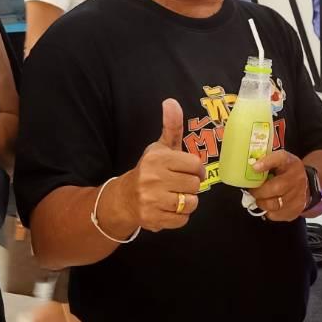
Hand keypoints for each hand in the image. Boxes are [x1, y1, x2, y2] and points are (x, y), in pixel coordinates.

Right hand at [122, 100, 205, 231]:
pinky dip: (180, 216)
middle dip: (191, 186)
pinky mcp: (153, 219)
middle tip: (179, 184)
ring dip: (187, 202)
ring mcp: (152, 200)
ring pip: (191, 203)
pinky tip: (169, 208)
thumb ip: (171, 126)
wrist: (124, 198)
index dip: (197, 169)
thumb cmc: (149, 170)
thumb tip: (171, 101)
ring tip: (175, 196)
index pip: (195, 164)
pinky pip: (183, 220)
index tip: (190, 171)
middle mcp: (152, 178)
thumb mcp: (160, 147)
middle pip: (195, 185)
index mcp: (157, 158)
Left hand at [251, 151, 309, 222]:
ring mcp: (299, 195)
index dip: (266, 163)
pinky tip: (269, 205)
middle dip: (259, 192)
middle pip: (276, 187)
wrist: (305, 185)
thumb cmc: (285, 172)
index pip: (280, 159)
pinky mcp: (296, 210)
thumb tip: (249, 168)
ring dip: (262, 203)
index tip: (254, 167)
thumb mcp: (278, 161)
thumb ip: (265, 162)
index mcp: (290, 162)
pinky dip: (268, 212)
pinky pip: (275, 215)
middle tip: (252, 191)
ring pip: (274, 204)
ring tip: (260, 198)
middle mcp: (297, 178)